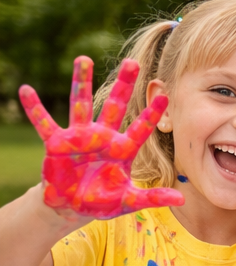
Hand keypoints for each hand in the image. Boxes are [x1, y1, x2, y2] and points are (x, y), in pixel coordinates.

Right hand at [19, 56, 183, 221]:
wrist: (72, 206)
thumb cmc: (102, 200)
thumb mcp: (128, 201)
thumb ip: (152, 197)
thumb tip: (180, 200)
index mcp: (123, 150)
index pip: (142, 128)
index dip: (152, 113)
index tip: (165, 94)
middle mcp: (103, 137)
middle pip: (115, 106)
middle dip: (123, 85)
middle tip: (132, 62)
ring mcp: (79, 137)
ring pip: (81, 104)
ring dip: (81, 82)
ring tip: (83, 59)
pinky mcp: (56, 143)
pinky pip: (44, 122)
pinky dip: (35, 108)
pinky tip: (26, 90)